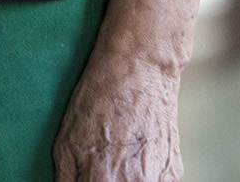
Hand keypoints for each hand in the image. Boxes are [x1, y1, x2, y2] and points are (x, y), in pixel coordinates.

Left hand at [54, 51, 181, 181]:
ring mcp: (158, 180)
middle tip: (102, 166)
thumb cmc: (102, 97)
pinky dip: (144, 176)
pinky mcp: (173, 172)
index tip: (87, 177)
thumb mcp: (65, 143)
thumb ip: (66, 180)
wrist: (141, 68)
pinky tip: (136, 154)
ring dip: (126, 181)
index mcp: (103, 181)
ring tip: (120, 159)